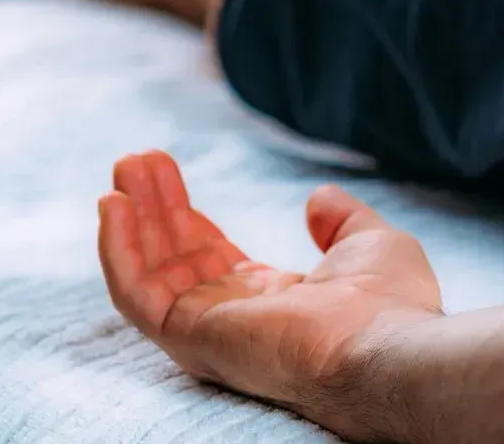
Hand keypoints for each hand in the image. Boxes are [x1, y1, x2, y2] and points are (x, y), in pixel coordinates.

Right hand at [97, 151, 441, 438]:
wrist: (386, 343)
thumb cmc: (390, 302)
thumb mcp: (367, 243)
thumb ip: (340, 220)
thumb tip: (317, 197)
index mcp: (272, 299)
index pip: (212, 255)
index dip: (187, 213)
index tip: (165, 172)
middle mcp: (233, 317)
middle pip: (176, 256)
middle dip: (154, 207)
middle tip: (135, 160)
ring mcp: (207, 330)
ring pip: (150, 270)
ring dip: (131, 219)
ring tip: (123, 169)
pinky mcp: (188, 335)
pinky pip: (135, 292)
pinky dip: (119, 248)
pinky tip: (113, 205)